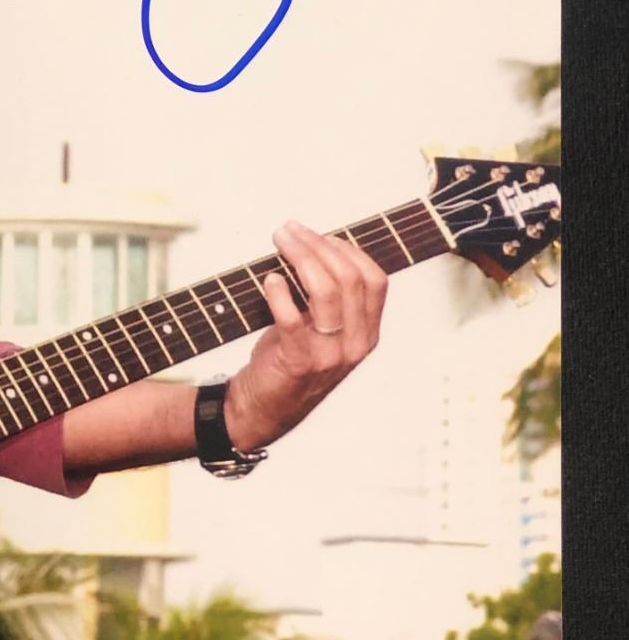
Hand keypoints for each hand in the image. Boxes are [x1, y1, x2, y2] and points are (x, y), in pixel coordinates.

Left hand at [224, 220, 387, 452]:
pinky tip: (270, 279)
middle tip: (290, 230)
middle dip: (318, 245)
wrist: (264, 410)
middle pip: (349, 278)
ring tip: (279, 241)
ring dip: (301, 257)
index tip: (321, 235)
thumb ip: (329, 298)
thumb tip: (314, 245)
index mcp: (367, 333)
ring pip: (326, 291)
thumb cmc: (290, 360)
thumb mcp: (324, 331)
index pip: (375, 280)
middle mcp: (355, 344)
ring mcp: (329, 355)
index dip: (349, 251)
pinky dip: (279, 293)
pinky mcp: (298, 362)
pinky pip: (292, 319)